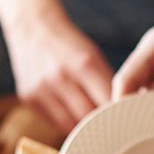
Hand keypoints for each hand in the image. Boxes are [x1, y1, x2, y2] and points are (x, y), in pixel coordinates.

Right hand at [6, 10, 113, 132]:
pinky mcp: (29, 98)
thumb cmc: (70, 45)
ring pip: (73, 125)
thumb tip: (120, 116)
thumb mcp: (93, 57)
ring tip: (90, 120)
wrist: (32, 26)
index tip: (124, 118)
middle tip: (109, 122)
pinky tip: (70, 112)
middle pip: (90, 116)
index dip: (117, 113)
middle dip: (101, 121)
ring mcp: (42, 89)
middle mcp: (60, 77)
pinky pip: (55, 122)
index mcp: (83, 63)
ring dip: (84, 126)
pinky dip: (67, 122)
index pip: (108, 101)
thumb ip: (106, 85)